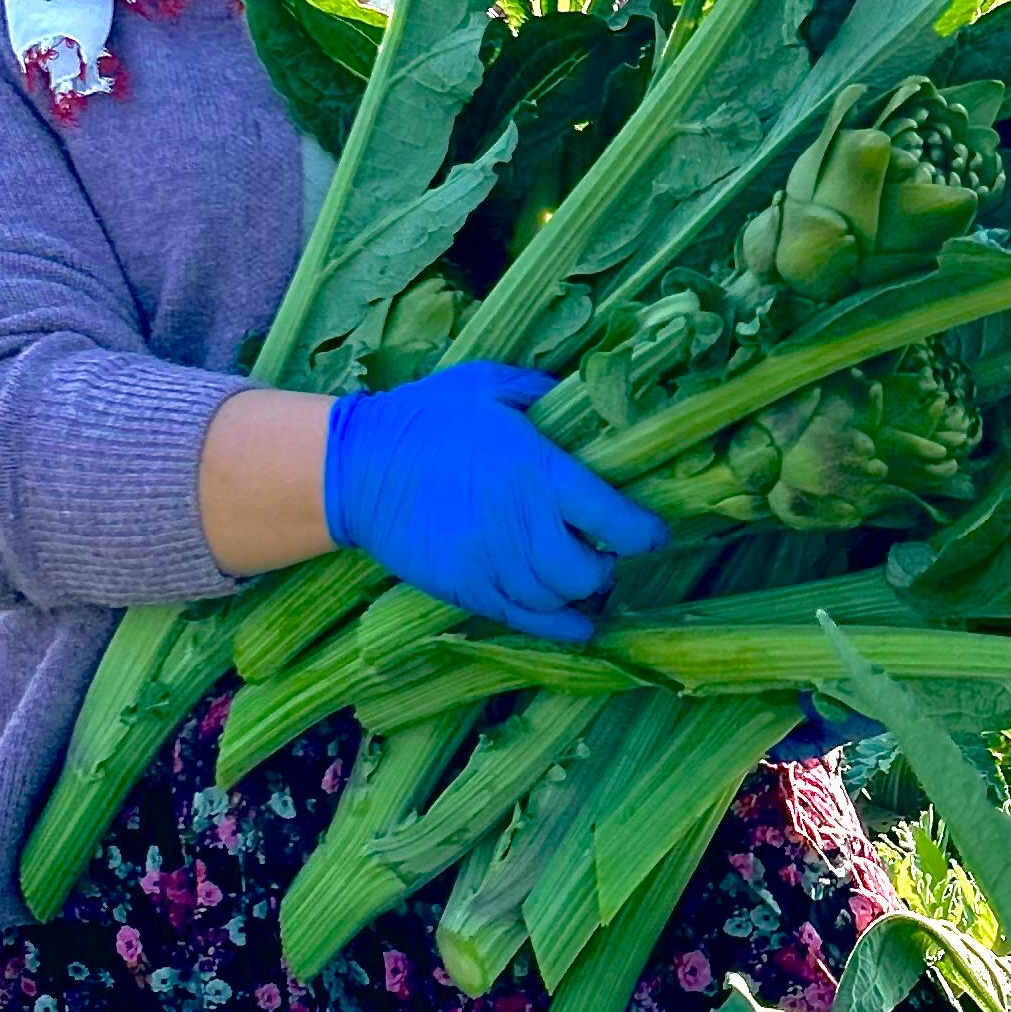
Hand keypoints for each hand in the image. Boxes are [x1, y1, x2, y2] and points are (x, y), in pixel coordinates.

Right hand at [321, 360, 667, 640]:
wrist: (357, 466)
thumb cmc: (428, 417)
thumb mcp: (490, 385)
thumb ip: (544, 396)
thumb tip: (589, 406)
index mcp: (537, 471)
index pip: (614, 519)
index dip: (644, 533)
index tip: (652, 533)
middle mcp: (521, 525)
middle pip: (588, 570)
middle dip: (606, 566)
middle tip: (604, 553)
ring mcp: (491, 563)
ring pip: (557, 598)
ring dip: (578, 592)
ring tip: (582, 577)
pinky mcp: (466, 588)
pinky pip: (524, 619)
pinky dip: (558, 626)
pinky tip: (580, 625)